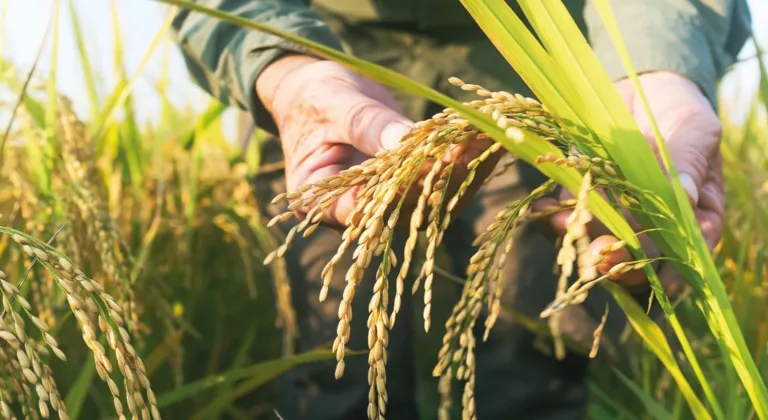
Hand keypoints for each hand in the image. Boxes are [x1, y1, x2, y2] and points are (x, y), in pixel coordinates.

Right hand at [257, 55, 499, 227]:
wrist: (317, 93)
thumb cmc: (313, 98)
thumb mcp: (333, 105)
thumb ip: (366, 125)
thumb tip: (407, 141)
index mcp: (322, 202)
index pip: (364, 209)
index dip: (400, 190)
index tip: (433, 162)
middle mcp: (358, 213)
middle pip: (406, 207)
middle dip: (444, 175)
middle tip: (476, 143)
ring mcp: (387, 203)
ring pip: (432, 200)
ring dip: (464, 169)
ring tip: (491, 136)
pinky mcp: (410, 188)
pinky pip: (440, 181)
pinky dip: (464, 159)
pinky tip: (486, 135)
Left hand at [534, 71, 723, 296]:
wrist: (643, 86)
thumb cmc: (682, 111)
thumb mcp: (694, 130)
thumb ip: (688, 162)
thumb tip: (686, 197)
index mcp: (693, 215)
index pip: (686, 252)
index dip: (672, 269)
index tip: (658, 278)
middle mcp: (653, 222)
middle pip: (638, 256)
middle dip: (618, 262)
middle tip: (600, 256)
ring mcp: (616, 212)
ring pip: (599, 239)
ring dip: (580, 240)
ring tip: (565, 226)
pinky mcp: (585, 195)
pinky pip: (570, 213)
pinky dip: (554, 216)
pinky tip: (544, 209)